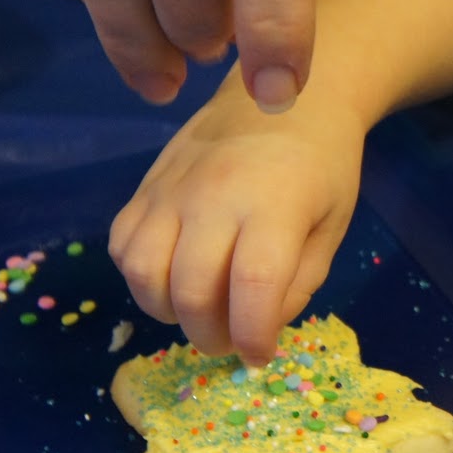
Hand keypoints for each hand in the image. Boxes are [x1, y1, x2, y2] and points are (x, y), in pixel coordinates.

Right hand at [108, 79, 363, 363]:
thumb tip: (258, 329)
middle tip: (230, 340)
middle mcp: (214, 194)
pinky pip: (121, 246)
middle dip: (209, 335)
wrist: (284, 96)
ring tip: (200, 311)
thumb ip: (299, 283)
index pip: (252, 286)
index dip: (252, 335)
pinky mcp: (144, 185)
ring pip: (141, 273)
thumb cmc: (321, 165)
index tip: (259, 356)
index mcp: (275, 203)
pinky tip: (173, 277)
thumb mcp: (331, 225)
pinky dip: (141, 278)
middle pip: (189, 289)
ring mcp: (171, 187)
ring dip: (167, 311)